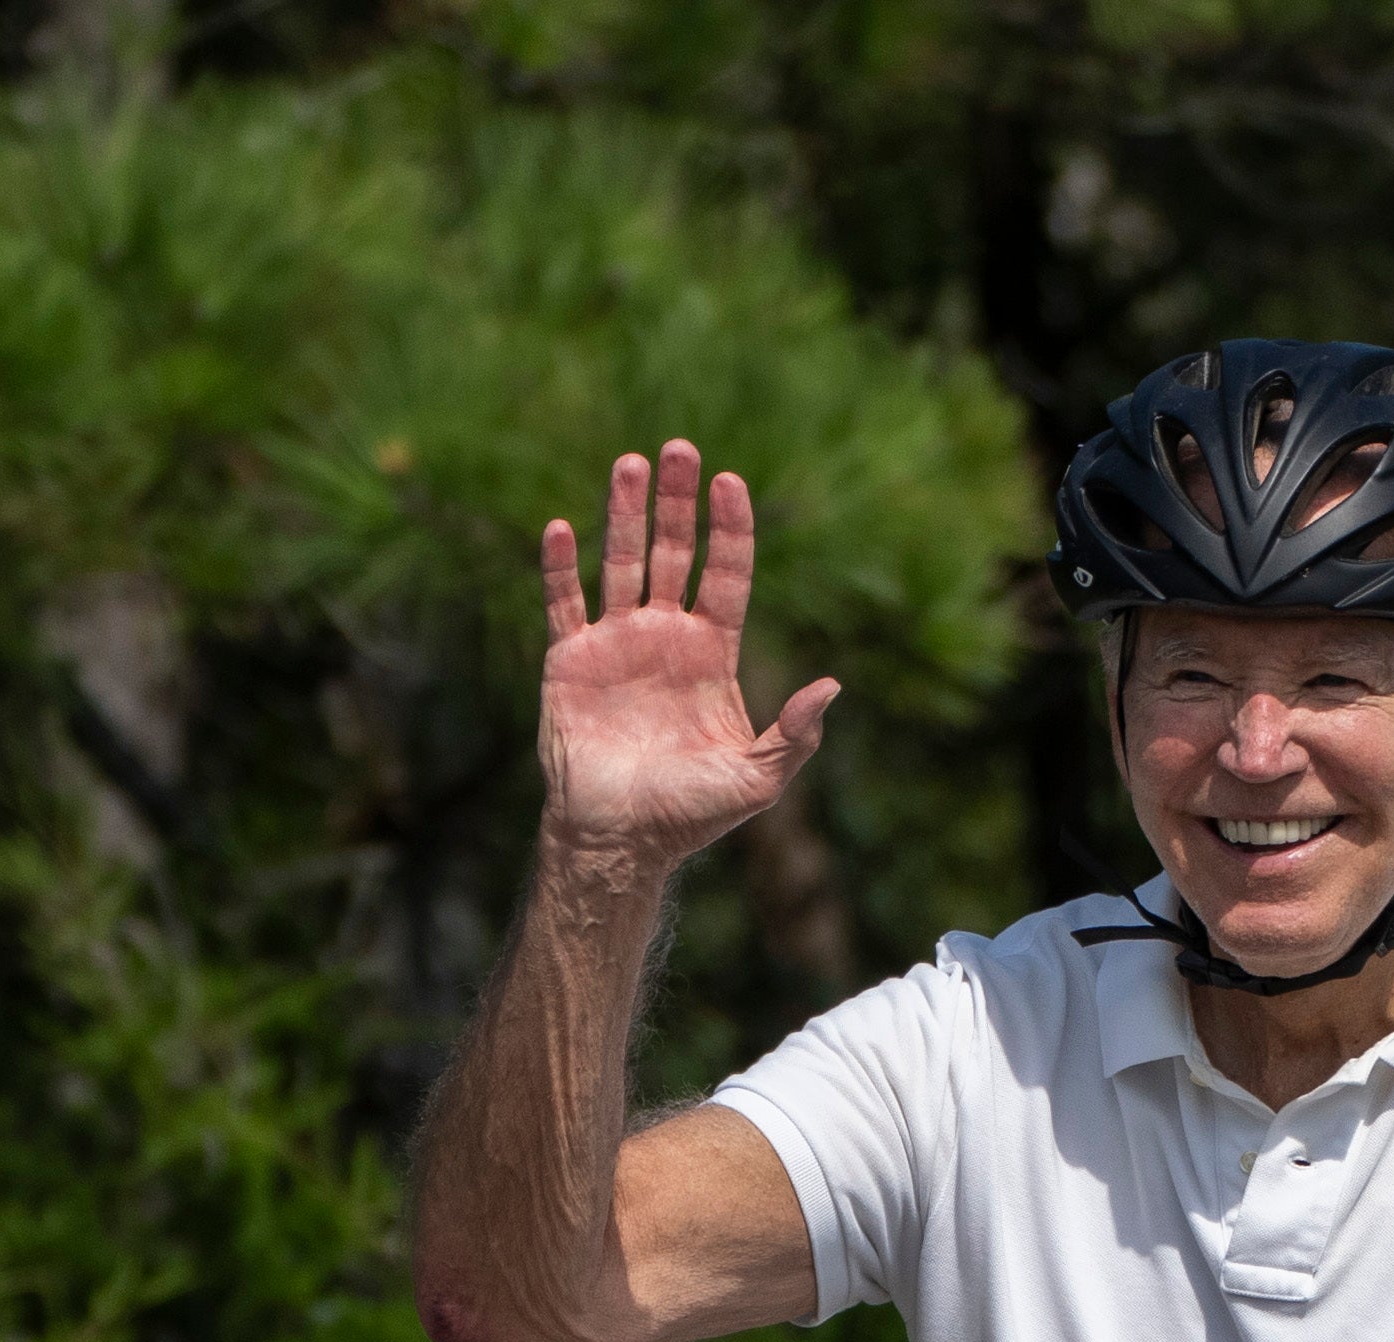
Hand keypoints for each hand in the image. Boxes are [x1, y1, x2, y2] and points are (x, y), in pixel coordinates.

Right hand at [537, 442, 838, 868]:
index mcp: (711, 654)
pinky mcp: (569, 660)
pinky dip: (560, 566)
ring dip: (624, 513)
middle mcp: (664, 637)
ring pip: (621, 563)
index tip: (732, 482)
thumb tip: (833, 685)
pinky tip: (563, 527)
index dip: (731, 530)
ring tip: (630, 463)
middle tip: (681, 449)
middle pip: (675, 553)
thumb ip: (796, 734)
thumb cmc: (689, 815)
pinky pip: (564, 603)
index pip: (725, 576)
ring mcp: (615, 643)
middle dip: (679, 502)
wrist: (620, 840)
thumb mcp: (757, 778)